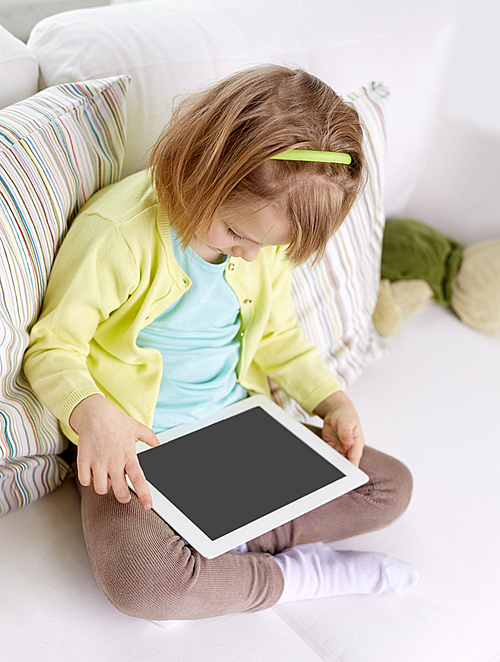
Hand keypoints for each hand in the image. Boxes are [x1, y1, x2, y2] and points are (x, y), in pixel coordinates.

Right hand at [69, 394, 159, 508]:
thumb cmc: (115, 420)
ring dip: (104, 488)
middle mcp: (114, 461)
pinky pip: (85, 481)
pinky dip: (89, 481)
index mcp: (128, 455)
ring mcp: (98, 462)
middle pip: (119, 492)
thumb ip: (148, 437)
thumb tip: (157, 443)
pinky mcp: (84, 461)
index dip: (144, 494)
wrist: (94, 412)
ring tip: (106, 479)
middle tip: (123, 494)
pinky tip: (92, 472)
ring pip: (101, 489)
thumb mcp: (135, 426)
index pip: (138, 479)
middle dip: (122, 497)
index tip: (147, 506)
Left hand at [313, 391, 364, 466]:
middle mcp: (349, 449)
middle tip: (333, 471)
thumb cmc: (345, 415)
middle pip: (345, 463)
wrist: (336, 411)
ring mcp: (339, 449)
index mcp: (357, 443)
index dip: (351, 466)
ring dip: (331, 464)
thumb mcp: (346, 421)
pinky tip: (321, 459)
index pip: (355, 458)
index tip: (345, 470)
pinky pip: (327, 456)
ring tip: (326, 464)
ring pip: (336, 462)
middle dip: (340, 468)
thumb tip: (349, 440)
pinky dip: (324, 458)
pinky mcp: (330, 448)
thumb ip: (346, 431)